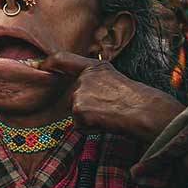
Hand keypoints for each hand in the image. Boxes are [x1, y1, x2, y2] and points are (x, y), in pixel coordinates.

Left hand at [39, 52, 184, 143]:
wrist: (147, 111)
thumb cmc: (138, 100)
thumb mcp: (115, 81)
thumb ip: (96, 82)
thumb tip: (83, 93)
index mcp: (95, 68)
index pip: (63, 59)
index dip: (50, 63)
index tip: (40, 66)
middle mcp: (84, 78)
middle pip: (73, 96)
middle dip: (86, 107)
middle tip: (109, 109)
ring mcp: (80, 93)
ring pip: (76, 112)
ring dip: (90, 118)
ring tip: (111, 115)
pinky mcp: (79, 110)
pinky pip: (80, 125)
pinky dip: (92, 128)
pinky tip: (107, 122)